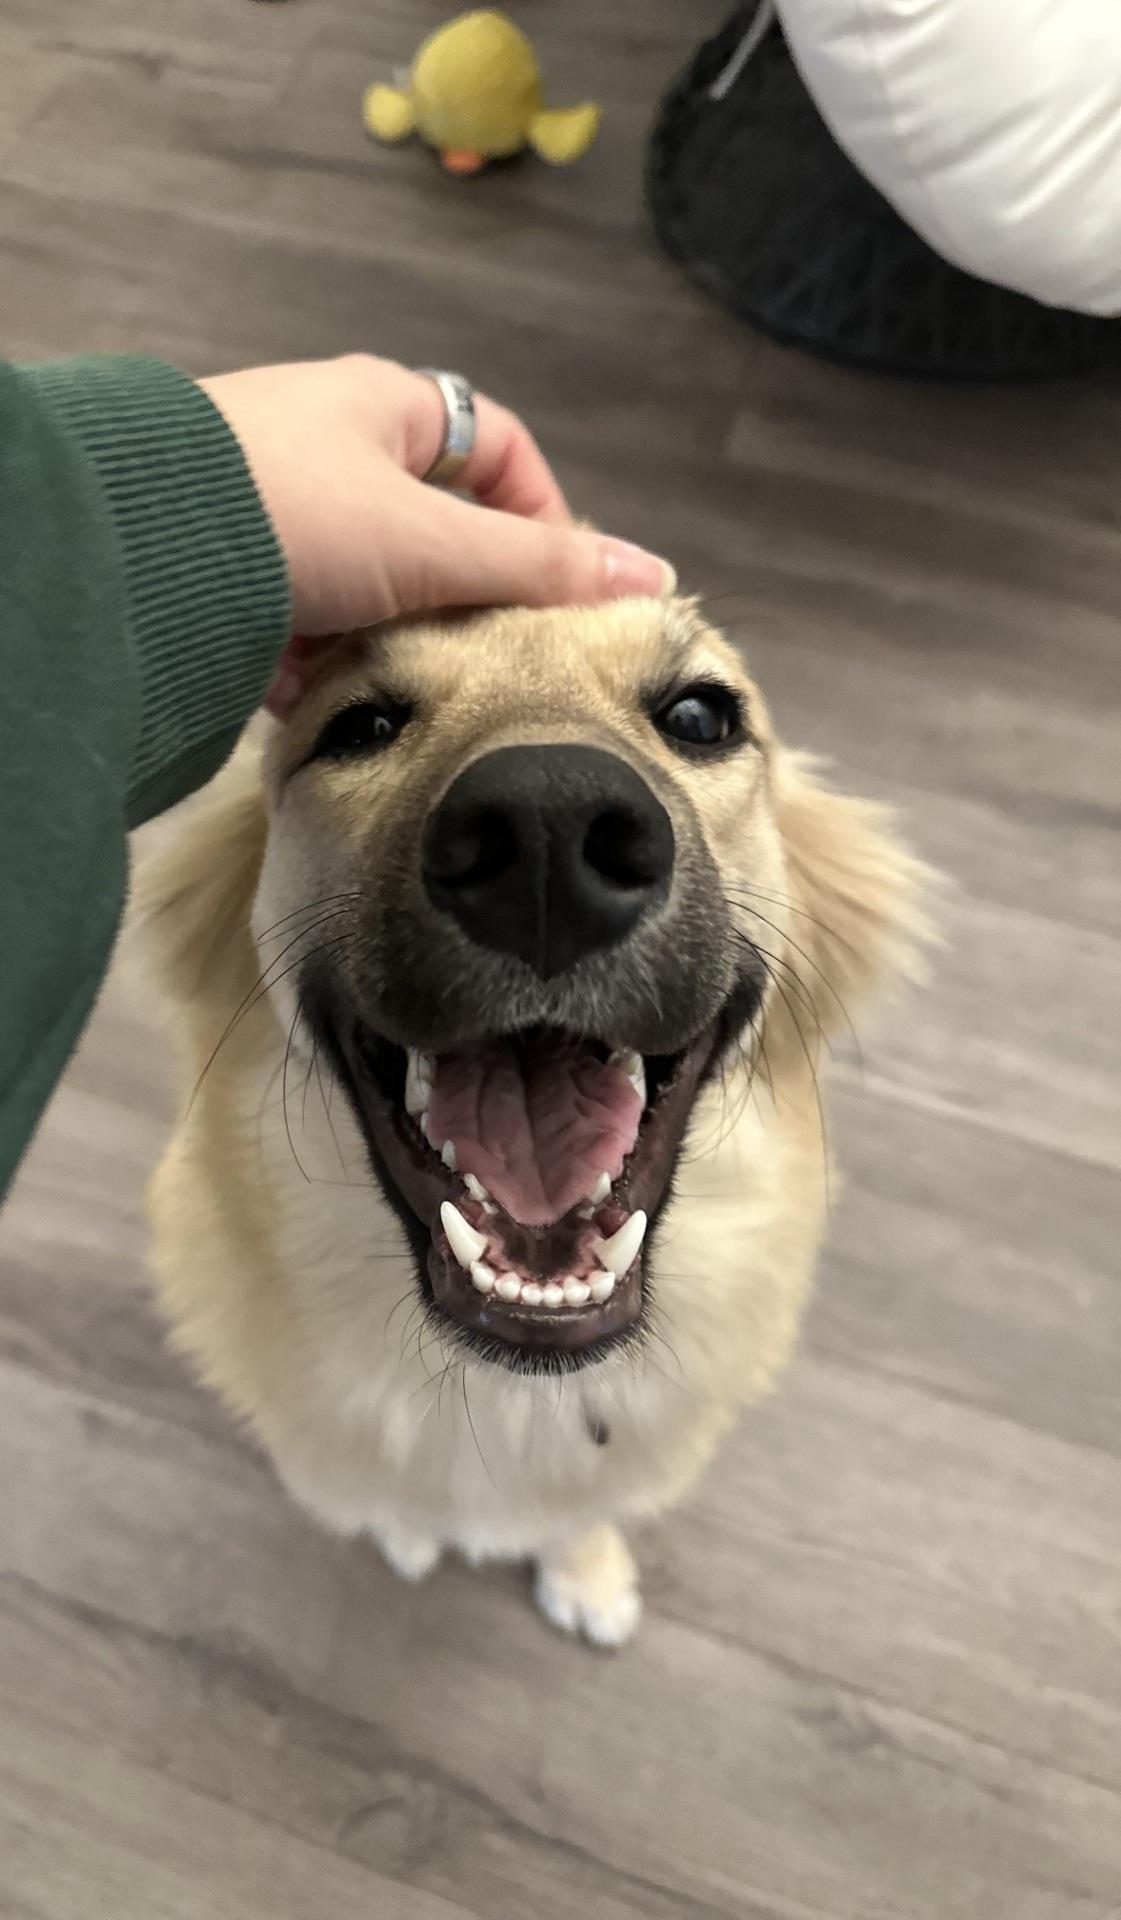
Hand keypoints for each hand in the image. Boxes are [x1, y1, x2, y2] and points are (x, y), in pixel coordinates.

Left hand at [198, 356, 673, 714]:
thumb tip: (652, 576)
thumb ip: (538, 568)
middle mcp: (327, 448)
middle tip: (488, 658)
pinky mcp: (229, 575)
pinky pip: (302, 626)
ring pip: (369, 586)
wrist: (138, 553)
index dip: (542, 515)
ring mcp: (275, 513)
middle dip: (461, 598)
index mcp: (383, 408)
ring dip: (393, 640)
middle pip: (432, 529)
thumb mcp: (434, 542)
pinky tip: (335, 702)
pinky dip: (326, 666)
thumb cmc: (294, 513)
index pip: (497, 448)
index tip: (557, 592)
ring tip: (414, 691)